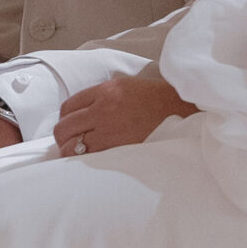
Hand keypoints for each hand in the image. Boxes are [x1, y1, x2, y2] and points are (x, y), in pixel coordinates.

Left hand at [56, 72, 194, 154]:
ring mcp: (110, 131)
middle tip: (69, 142)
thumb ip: (103, 95)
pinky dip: (85, 160)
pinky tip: (90, 160)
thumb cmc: (158, 100)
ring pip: (72, 147)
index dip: (65, 118)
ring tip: (79, 153)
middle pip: (65, 127)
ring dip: (71, 151)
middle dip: (63, 136)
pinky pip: (89, 158)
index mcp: (106, 91)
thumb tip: (83, 111)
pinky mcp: (118, 149)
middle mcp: (104, 109)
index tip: (70, 125)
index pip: (68, 106)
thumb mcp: (128, 86)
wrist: (183, 112)